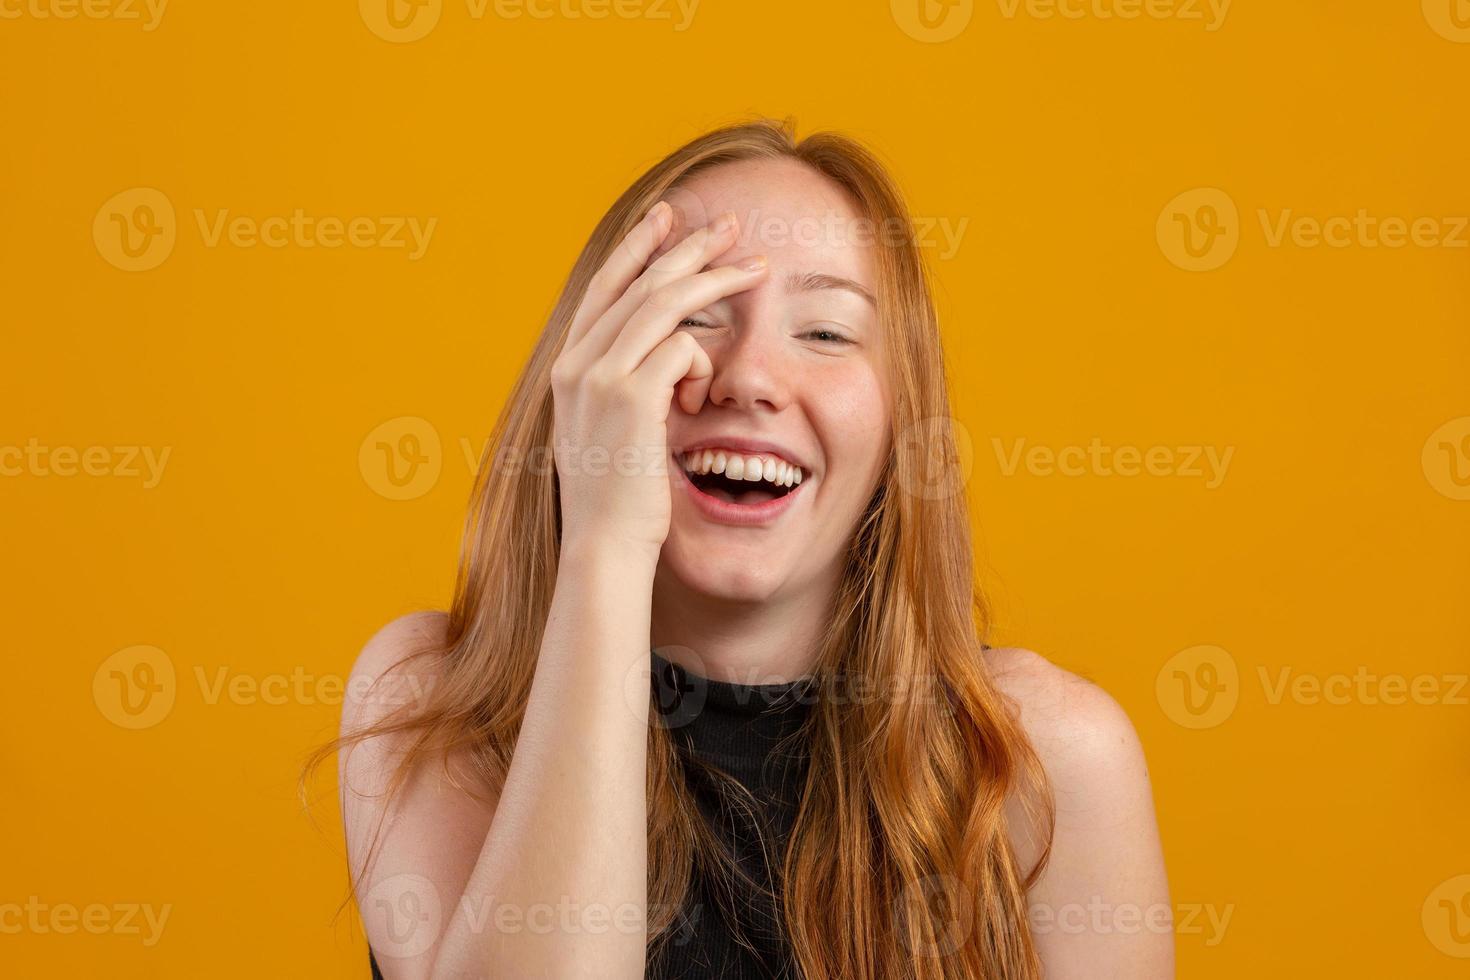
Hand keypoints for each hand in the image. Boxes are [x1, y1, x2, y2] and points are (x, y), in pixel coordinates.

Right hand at [549, 202, 768, 559]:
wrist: (604, 549)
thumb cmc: (617, 502)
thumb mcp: (606, 433)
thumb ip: (621, 389)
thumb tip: (657, 358)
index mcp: (568, 368)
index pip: (604, 288)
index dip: (637, 248)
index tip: (666, 219)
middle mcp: (576, 363)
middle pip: (639, 281)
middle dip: (687, 246)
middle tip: (730, 226)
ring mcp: (599, 376)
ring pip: (665, 302)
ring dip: (716, 279)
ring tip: (757, 268)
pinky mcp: (631, 396)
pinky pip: (684, 349)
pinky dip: (704, 367)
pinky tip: (704, 402)